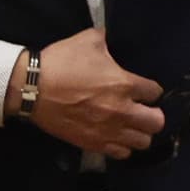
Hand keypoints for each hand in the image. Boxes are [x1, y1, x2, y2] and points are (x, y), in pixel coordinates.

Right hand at [26, 26, 161, 158]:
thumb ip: (106, 39)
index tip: (143, 89)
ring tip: (131, 126)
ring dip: (139, 133)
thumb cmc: (61, 62)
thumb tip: (111, 36)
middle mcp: (122, 111)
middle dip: (153, 115)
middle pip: (156, 122)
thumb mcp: (88, 40)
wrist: (32, 88)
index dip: (151, 90)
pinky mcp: (93, 144)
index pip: (155, 92)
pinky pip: (121, 154)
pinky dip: (122, 147)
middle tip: (143, 110)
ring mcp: (108, 130)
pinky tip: (115, 137)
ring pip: (142, 142)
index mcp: (124, 84)